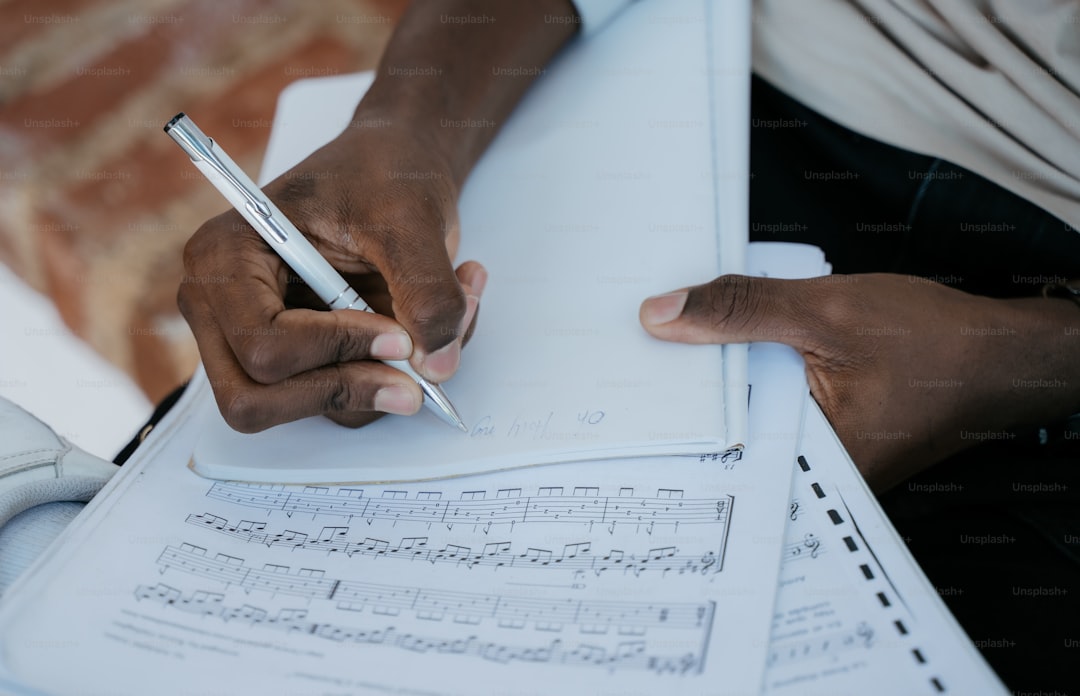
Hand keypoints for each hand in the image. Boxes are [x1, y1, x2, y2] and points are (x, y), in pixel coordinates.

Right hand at [179, 123, 484, 432]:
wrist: (398, 166)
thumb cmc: (385, 174)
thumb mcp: (411, 219)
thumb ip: (428, 291)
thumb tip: (436, 367)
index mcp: (223, 259)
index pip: (262, 345)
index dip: (337, 350)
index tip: (400, 335)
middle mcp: (224, 309)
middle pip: (255, 402)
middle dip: (346, 391)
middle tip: (418, 374)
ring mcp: (258, 342)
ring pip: (310, 409)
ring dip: (387, 381)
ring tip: (451, 314)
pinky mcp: (303, 361)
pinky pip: (344, 401)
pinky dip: (397, 376)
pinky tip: (437, 325)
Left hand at [640, 274, 1079, 489]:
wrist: (1006, 358)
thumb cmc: (936, 343)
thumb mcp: (827, 312)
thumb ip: (743, 310)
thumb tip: (660, 315)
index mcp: (806, 465)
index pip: (708, 440)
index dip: (657, 404)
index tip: (609, 373)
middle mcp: (806, 475)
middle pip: (719, 428)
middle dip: (677, 390)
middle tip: (617, 351)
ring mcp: (815, 458)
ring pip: (742, 414)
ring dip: (712, 377)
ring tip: (659, 340)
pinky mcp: (824, 435)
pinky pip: (767, 406)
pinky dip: (746, 375)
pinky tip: (719, 345)